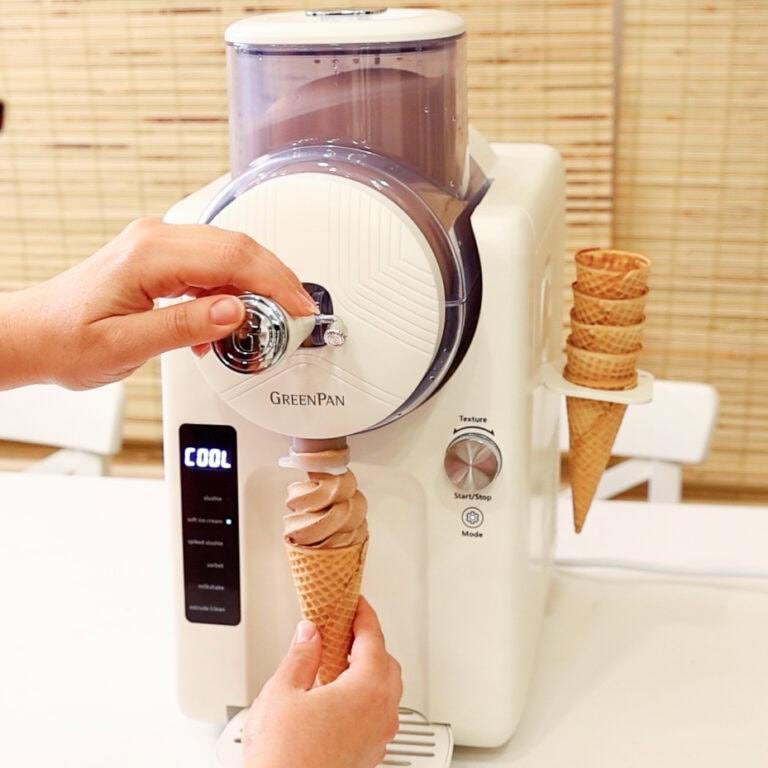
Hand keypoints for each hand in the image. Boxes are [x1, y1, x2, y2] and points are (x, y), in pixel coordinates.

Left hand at [0, 218, 316, 388]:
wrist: (34, 334)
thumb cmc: (66, 340)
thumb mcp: (125, 346)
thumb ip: (184, 326)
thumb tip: (236, 311)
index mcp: (149, 255)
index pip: (232, 258)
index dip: (275, 283)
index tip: (300, 309)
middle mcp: (155, 239)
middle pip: (238, 247)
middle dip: (277, 279)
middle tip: (300, 314)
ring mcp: (158, 244)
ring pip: (230, 253)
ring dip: (257, 286)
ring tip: (268, 323)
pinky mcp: (161, 257)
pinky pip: (213, 265)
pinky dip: (233, 291)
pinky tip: (230, 321)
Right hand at [242, 596, 402, 767]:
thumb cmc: (284, 758)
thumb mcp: (283, 692)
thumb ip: (300, 656)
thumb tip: (310, 634)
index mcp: (366, 689)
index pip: (373, 638)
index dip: (364, 615)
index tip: (356, 603)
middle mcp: (380, 713)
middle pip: (386, 663)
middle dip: (368, 642)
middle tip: (345, 628)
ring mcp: (377, 736)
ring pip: (386, 690)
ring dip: (368, 669)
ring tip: (338, 660)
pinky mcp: (367, 754)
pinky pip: (377, 713)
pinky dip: (365, 695)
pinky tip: (338, 696)